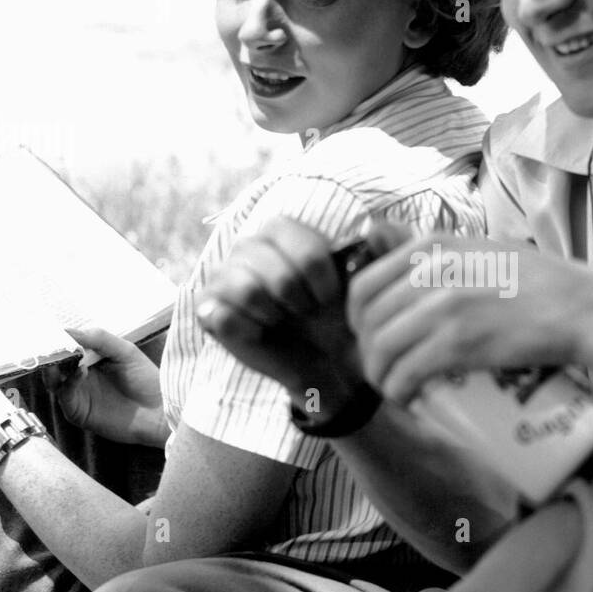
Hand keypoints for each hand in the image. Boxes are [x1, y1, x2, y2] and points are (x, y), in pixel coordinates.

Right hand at [43, 326, 166, 446]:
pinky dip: (69, 383)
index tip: (50, 328)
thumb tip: (71, 331)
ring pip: (52, 380)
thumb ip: (100, 339)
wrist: (159, 411)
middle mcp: (78, 375)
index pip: (65, 346)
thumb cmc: (146, 380)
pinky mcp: (78, 412)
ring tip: (60, 356)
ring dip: (52, 367)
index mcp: (89, 358)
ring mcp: (77, 394)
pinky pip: (65, 396)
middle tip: (48, 342)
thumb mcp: (125, 352)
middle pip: (53, 363)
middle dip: (50, 352)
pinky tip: (81, 372)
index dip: (57, 337)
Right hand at [195, 217, 371, 408]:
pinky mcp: (208, 310)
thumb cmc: (342, 317)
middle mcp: (246, 245)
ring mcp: (223, 276)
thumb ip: (384, 248)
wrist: (325, 362)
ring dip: (275, 315)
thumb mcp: (369, 282)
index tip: (329, 298)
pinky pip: (224, 317)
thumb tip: (377, 228)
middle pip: (277, 273)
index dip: (323, 283)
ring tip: (283, 319)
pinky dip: (250, 330)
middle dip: (300, 302)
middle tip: (305, 312)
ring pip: (248, 291)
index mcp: (282, 229)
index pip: (306, 251)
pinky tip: (261, 331)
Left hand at [346, 232, 585, 404]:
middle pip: (368, 321)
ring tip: (394, 389)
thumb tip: (384, 239)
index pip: (364, 284)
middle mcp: (432, 271)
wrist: (581, 309)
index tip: (370, 337)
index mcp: (434, 245)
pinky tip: (407, 398)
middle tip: (384, 369)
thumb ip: (438, 249)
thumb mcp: (481, 247)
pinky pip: (405, 373)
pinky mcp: (458, 344)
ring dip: (380, 377)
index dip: (357, 320)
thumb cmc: (540, 282)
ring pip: (381, 350)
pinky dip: (398, 391)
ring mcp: (443, 307)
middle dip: (367, 352)